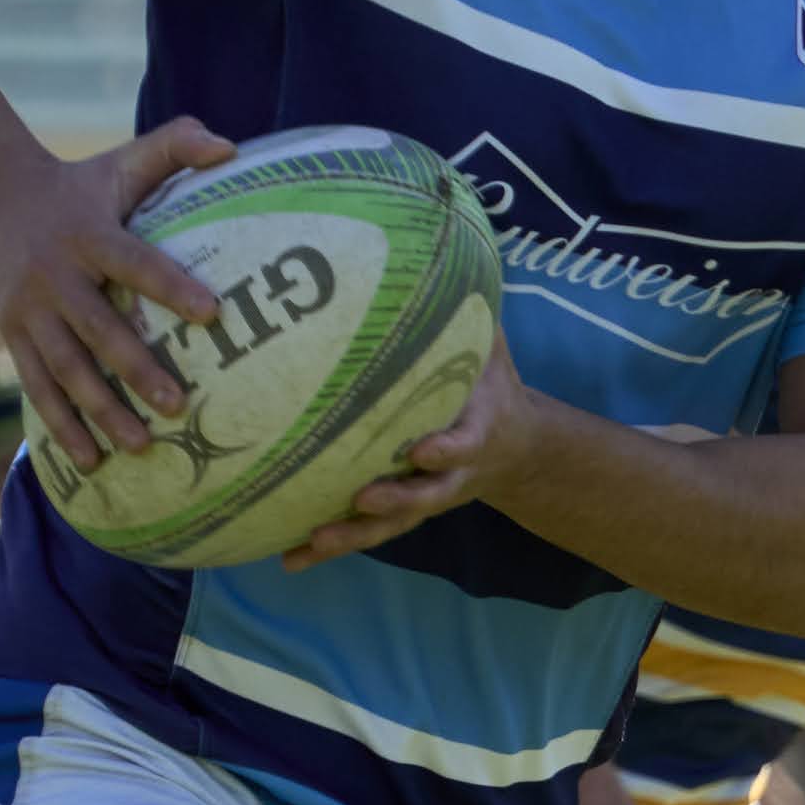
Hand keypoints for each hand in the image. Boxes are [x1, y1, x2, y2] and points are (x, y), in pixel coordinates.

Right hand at [0, 121, 234, 465]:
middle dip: (136, 371)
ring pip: (65, 369)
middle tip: (178, 405)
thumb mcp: (123, 159)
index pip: (135, 262)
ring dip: (100, 411)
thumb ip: (176, 145)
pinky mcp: (12, 335)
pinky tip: (89, 460)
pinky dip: (60, 424)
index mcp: (89, 234)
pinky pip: (36, 386)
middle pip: (99, 330)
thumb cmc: (81, 185)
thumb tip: (230, 147)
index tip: (212, 312)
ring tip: (140, 446)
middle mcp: (56, 275)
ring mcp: (29, 310)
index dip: (171, 286)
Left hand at [281, 324, 532, 571]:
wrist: (515, 449)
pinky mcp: (399, 511)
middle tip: (363, 500)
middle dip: (394, 501)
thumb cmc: (491, 386)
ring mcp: (423, 497)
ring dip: (352, 535)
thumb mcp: (493, 348)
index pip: (464, 444)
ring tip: (311, 542)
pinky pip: (363, 532)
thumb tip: (447, 246)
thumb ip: (470, 310)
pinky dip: (327, 548)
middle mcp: (449, 474)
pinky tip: (289, 558)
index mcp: (475, 433)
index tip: (425, 450)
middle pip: (422, 497)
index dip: (447, 451)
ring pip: (388, 524)